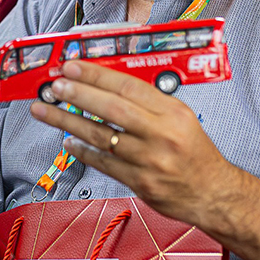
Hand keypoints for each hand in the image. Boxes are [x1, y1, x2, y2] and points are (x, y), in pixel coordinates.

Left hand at [29, 60, 238, 229]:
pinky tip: (67, 141)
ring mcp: (149, 160)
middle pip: (112, 109)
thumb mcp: (180, 116)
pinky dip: (82, 151)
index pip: (128, 86)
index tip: (73, 67)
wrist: (213, 193)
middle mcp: (161, 134)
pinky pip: (104, 163)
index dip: (96, 75)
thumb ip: (149, 101)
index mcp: (172, 112)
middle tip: (56, 86)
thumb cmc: (195, 152)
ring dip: (68, 121)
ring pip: (101, 136)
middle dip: (78, 94)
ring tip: (47, 110)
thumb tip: (108, 84)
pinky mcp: (140, 183)